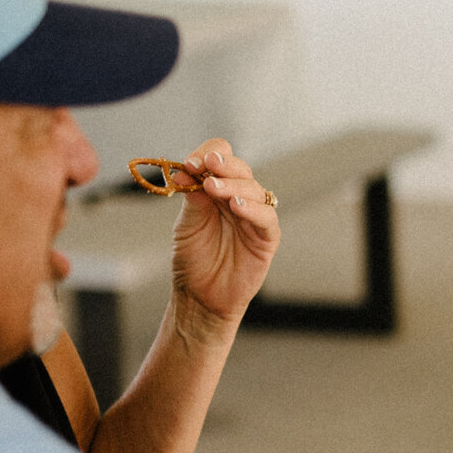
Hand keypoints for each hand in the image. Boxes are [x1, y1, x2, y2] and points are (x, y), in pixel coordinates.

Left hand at [168, 138, 279, 331]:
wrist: (201, 297)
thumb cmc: (193, 261)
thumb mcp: (186, 225)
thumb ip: (191, 198)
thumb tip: (186, 170)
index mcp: (216, 192)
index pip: (219, 161)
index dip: (207, 156)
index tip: (190, 162)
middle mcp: (237, 199)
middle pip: (240, 170)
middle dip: (223, 164)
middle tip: (207, 164)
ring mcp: (254, 218)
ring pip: (254, 189)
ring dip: (234, 184)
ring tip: (213, 187)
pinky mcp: (267, 238)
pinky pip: (266, 217)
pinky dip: (253, 209)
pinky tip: (236, 206)